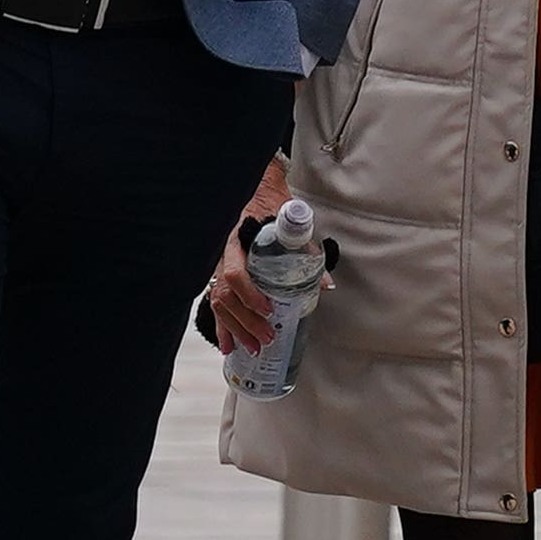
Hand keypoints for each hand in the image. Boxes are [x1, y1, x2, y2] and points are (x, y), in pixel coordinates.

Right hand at [203, 159, 292, 353]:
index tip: (269, 309)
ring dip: (235, 329)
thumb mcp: (290, 223)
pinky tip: (227, 345)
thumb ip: (305, 251)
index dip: (250, 295)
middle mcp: (222, 256)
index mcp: (236, 241)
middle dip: (246, 321)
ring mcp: (217, 266)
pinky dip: (222, 327)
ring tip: (252, 348)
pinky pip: (216, 303)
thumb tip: (324, 284)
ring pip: (218, 303)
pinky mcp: (220, 275)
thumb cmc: (270, 206)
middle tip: (267, 338)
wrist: (255, 191)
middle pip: (226, 296)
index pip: (236, 274)